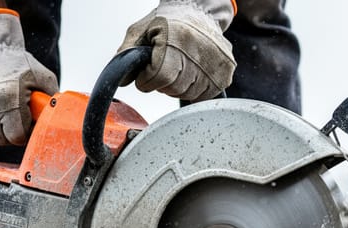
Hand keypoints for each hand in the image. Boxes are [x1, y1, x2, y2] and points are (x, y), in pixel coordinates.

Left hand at [118, 0, 235, 101]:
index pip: (159, 76)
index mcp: (177, 37)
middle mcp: (200, 50)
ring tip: (179, 66)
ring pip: (187, 94)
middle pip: (173, 88)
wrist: (200, 12)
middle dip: (162, 82)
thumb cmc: (170, 21)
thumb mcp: (141, 30)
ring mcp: (216, 63)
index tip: (146, 74)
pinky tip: (191, 72)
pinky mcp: (225, 73)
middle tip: (164, 66)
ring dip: (178, 86)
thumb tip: (122, 80)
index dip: (147, 80)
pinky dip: (193, 88)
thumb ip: (126, 54)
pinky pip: (203, 95)